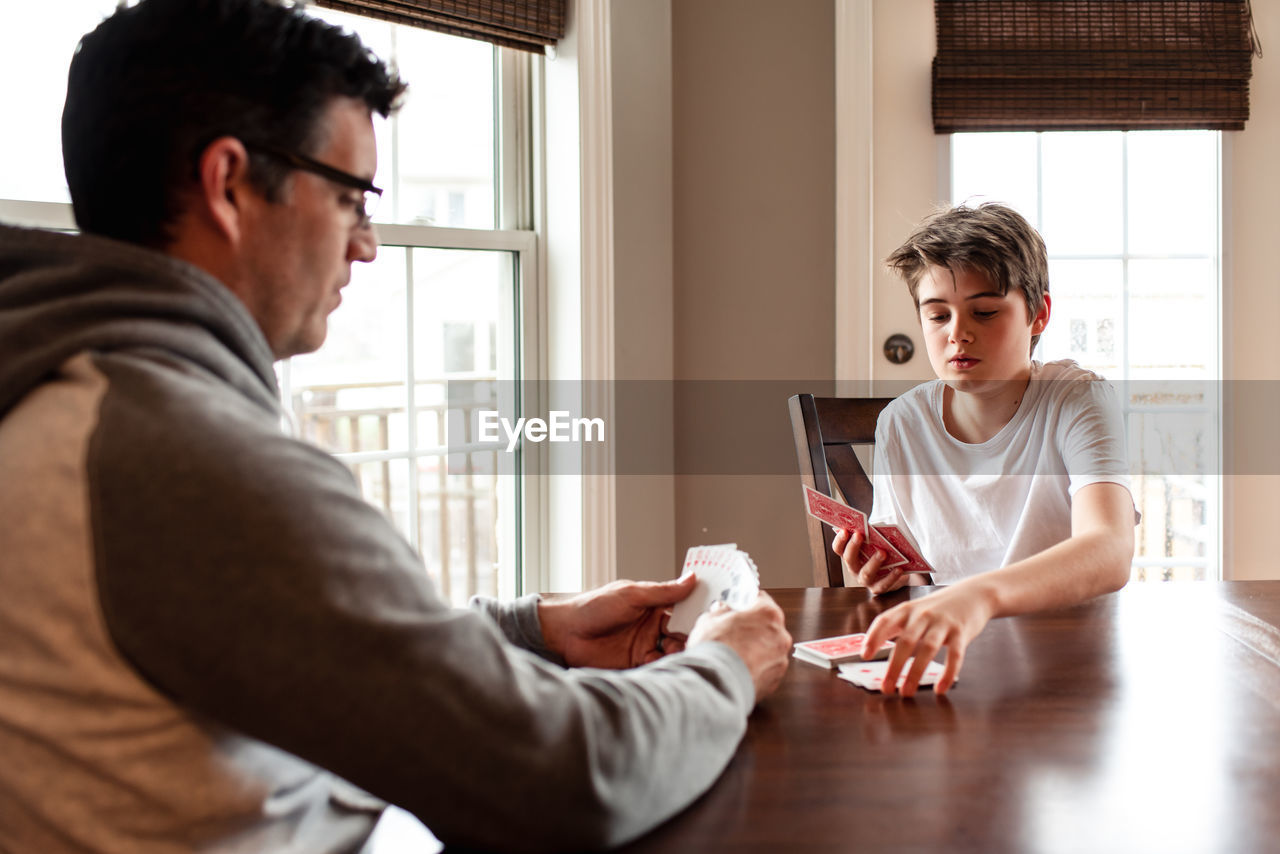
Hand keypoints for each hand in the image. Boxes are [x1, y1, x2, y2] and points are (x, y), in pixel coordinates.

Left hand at [538, 575, 697, 668]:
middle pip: (681, 633)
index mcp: (652, 606)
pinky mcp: (635, 664)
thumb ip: (663, 591)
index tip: (710, 617)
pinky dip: (664, 667)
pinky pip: (657, 667)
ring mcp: (644, 646)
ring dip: (678, 653)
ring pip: (672, 652)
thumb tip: (691, 578)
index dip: (695, 614)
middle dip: (689, 637)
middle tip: (693, 639)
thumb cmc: (593, 607)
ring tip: (678, 653)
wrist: (564, 633)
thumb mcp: (631, 595)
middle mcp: (651, 626)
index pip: (681, 609)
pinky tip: (664, 665)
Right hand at [688, 592, 791, 703]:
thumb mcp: (710, 618)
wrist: (716, 681)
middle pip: (768, 625)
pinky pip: (766, 669)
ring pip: (769, 649)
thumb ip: (722, 611)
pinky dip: (756, 669)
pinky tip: (739, 669)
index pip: (761, 599)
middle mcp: (780, 635)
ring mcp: (780, 659)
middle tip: (734, 633)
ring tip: (735, 655)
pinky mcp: (776, 679)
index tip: (741, 607)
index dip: (748, 603)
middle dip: (753, 628)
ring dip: (756, 650)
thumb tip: (723, 611)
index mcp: (767, 613)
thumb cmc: (715, 648)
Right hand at [832, 527, 908, 594]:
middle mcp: (854, 568)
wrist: (896, 570)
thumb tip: (872, 525)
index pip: (838, 549)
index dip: (840, 540)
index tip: (844, 530)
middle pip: (849, 559)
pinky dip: (891, 577)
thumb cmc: (882, 552)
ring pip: (866, 573)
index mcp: (850, 556)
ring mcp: (865, 580)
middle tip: (860, 535)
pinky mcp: (878, 588)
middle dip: (853, 547)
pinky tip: (899, 568)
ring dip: (874, 562)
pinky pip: (883, 584)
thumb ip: (870, 536)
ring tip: (883, 552)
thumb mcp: (874, 543)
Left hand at [861, 580, 995, 696]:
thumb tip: (873, 648)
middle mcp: (923, 615)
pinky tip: (939, 689)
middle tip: (886, 688)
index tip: (865, 655)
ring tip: (906, 692)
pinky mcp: (961, 633)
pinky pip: (954, 656)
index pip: (885, 621)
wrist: (972, 594)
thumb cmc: (938, 608)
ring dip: (915, 673)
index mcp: (907, 610)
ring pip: (927, 649)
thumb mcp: (915, 611)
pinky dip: (947, 673)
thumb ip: (897, 626)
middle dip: (894, 666)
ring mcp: (943, 623)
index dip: (874, 637)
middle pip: (905, 641)